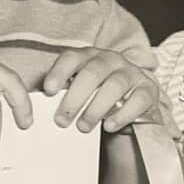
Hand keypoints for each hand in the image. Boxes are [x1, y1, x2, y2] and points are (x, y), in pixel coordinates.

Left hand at [42, 47, 159, 132]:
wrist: (136, 100)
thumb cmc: (100, 95)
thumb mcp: (81, 88)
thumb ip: (63, 92)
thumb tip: (35, 107)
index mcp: (90, 57)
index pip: (72, 58)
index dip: (59, 72)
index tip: (48, 91)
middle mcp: (112, 60)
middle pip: (92, 73)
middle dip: (75, 97)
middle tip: (61, 121)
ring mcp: (132, 73)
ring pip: (114, 86)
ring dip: (96, 108)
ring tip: (83, 127)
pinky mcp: (148, 89)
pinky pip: (137, 100)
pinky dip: (121, 114)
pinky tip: (108, 126)